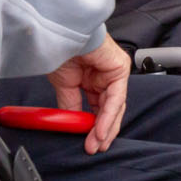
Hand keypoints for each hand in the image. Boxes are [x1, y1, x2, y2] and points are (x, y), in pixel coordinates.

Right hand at [44, 36, 130, 153]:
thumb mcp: (64, 85)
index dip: (95, 127)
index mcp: (93, 78)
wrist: (61, 33)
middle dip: (103, 131)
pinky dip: (107, 116)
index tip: (88, 143)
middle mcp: (106, 76)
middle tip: (95, 148)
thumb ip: (71, 104)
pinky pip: (115, 98)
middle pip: (110, 109)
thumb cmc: (60, 49)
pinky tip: (100, 130)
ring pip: (115, 107)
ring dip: (105, 128)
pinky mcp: (120, 69)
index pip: (99, 108)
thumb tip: (72, 123)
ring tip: (97, 144)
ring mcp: (115, 72)